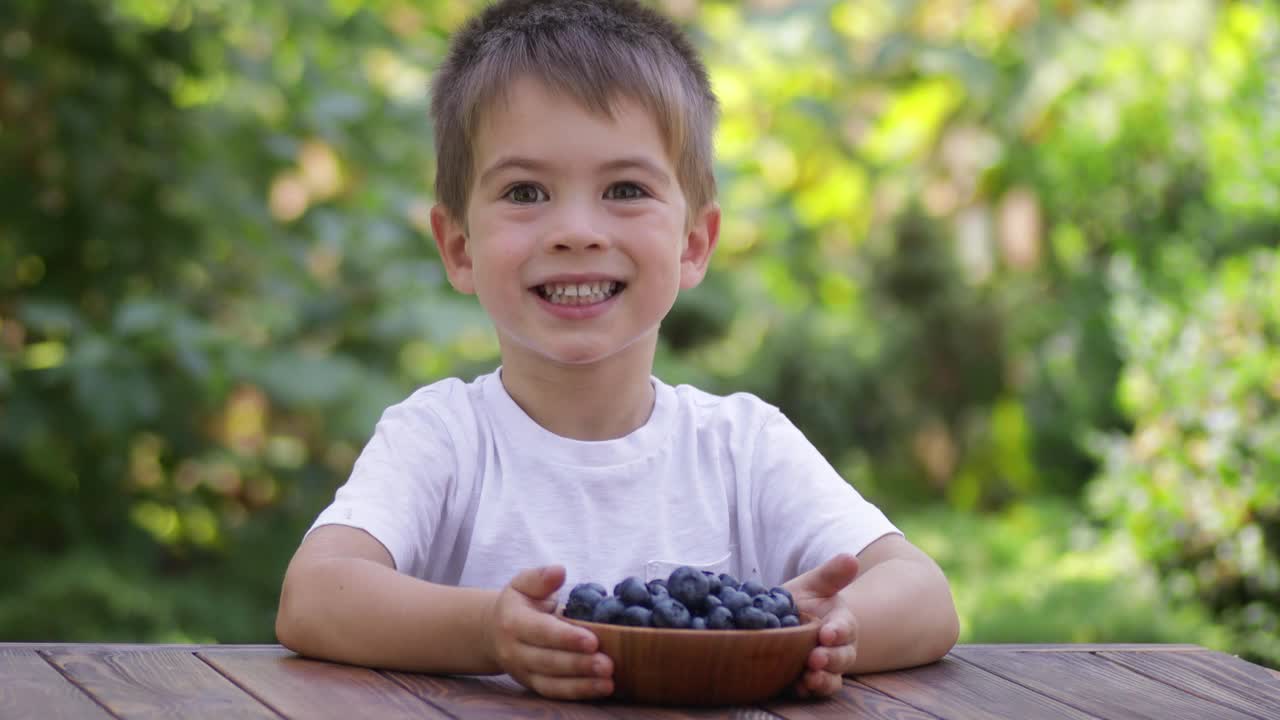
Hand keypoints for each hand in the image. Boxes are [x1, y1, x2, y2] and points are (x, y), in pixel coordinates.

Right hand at [484, 565, 613, 699]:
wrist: (494, 632)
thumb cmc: (518, 604)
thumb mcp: (523, 584)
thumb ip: (540, 578)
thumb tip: (559, 571)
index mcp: (513, 622)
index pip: (541, 632)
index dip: (567, 638)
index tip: (592, 640)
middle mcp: (515, 651)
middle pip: (549, 661)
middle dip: (579, 664)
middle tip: (608, 664)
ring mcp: (523, 671)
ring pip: (552, 682)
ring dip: (582, 684)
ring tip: (609, 682)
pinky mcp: (533, 685)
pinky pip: (555, 693)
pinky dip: (579, 693)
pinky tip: (602, 688)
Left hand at [782, 553, 860, 697]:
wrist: (789, 622)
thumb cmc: (805, 601)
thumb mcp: (814, 584)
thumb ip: (832, 574)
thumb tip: (851, 558)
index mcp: (841, 623)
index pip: (845, 628)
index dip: (838, 631)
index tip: (827, 632)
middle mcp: (838, 648)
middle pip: (842, 657)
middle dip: (830, 659)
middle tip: (814, 658)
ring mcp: (825, 667)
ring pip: (832, 679)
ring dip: (822, 680)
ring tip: (807, 679)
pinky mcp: (810, 681)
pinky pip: (814, 691)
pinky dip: (807, 690)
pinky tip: (795, 687)